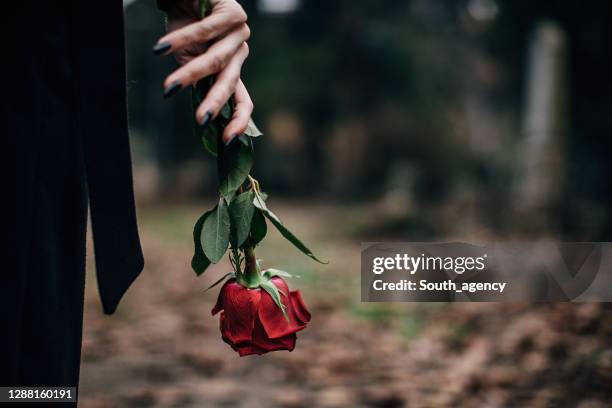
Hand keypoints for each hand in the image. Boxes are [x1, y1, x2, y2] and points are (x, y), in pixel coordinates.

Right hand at [154, 0, 253, 143]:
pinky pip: (204, 31)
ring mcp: (239, 34)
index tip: (227, 140)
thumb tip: (200, 113)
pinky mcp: (232, 13)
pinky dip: (181, 40)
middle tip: (201, 120)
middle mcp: (240, 53)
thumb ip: (195, 80)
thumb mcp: (188, 58)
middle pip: (230, 83)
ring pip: (215, 59)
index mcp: (232, 69)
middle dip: (215, 103)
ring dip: (190, 73)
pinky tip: (162, 48)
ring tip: (169, 86)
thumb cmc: (184, 25)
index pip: (242, 100)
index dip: (238, 120)